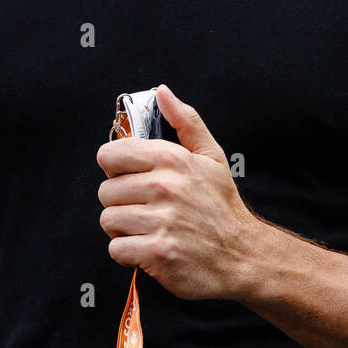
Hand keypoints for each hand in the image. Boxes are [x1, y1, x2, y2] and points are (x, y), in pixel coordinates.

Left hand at [96, 84, 257, 300]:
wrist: (242, 255)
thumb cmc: (221, 204)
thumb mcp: (211, 156)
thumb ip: (185, 121)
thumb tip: (162, 92)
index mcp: (172, 159)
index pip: (110, 154)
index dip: (116, 167)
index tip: (131, 177)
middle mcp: (164, 187)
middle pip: (105, 191)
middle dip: (120, 201)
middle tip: (144, 208)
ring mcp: (161, 221)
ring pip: (108, 220)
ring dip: (123, 228)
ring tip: (147, 228)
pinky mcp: (157, 253)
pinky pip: (116, 249)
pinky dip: (128, 253)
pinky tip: (148, 248)